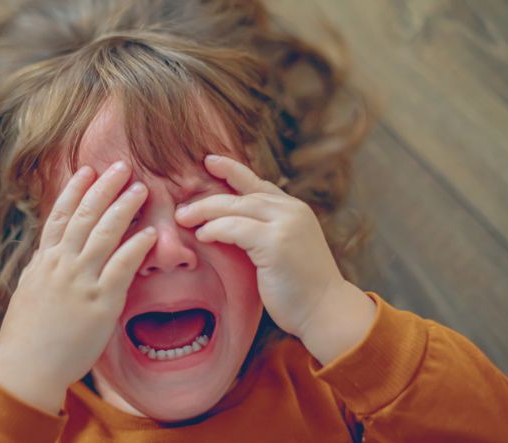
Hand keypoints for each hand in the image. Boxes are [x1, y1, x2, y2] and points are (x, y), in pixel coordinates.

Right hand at [0, 161, 156, 413]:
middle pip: (84, 216)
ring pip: (104, 234)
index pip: (59, 216)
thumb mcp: (29, 290)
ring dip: (124, 208)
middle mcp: (61, 265)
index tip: (87, 170)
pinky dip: (136, 247)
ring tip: (141, 189)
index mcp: (43, 260)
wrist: (27, 366)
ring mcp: (81, 282)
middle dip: (104, 188)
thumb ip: (43, 266)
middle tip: (122, 166)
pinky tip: (150, 233)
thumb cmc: (27, 333)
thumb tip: (51, 248)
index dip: (75, 190)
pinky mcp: (100, 303)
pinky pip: (122, 268)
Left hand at [174, 155, 374, 362]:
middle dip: (207, 198)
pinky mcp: (276, 242)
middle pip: (241, 194)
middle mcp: (292, 210)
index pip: (257, 183)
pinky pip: (235, 228)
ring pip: (235, 207)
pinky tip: (202, 235)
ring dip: (205, 212)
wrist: (326, 311)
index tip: (209, 161)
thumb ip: (263, 232)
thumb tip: (227, 225)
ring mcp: (286, 224)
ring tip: (183, 219)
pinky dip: (215, 229)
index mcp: (294, 209)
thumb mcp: (282, 250)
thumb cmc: (300, 288)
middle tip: (181, 208)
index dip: (232, 170)